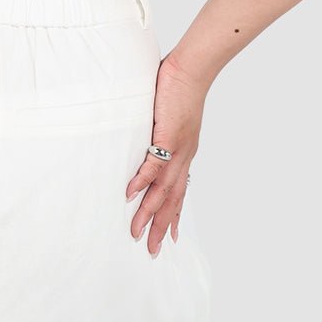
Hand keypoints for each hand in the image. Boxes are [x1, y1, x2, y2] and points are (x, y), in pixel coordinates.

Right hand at [125, 53, 208, 255]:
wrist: (190, 70)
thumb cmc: (178, 89)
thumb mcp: (170, 119)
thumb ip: (159, 135)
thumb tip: (147, 141)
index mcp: (185, 155)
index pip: (179, 193)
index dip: (172, 216)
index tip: (168, 238)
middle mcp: (184, 158)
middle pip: (172, 200)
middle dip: (160, 226)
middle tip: (150, 250)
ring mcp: (177, 149)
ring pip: (162, 188)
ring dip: (149, 212)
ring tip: (136, 231)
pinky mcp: (168, 136)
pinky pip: (153, 164)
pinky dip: (141, 180)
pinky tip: (130, 194)